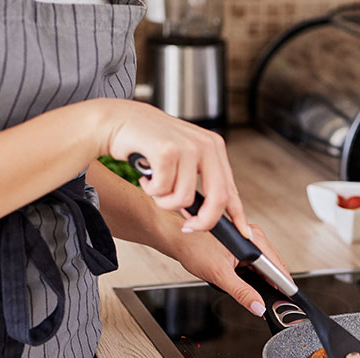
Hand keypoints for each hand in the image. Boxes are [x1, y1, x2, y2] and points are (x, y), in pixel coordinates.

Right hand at [94, 98, 248, 236]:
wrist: (117, 121)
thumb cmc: (149, 143)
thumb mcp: (184, 160)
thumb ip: (199, 183)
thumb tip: (207, 218)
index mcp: (214, 147)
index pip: (231, 189)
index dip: (237, 216)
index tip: (243, 234)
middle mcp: (206, 145)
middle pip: (218, 199)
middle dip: (203, 222)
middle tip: (188, 227)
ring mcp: (187, 147)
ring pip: (184, 199)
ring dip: (164, 202)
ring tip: (155, 186)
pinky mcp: (166, 151)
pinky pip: (163, 190)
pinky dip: (151, 190)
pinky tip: (145, 176)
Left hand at [164, 218, 291, 315]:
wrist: (178, 241)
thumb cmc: (194, 249)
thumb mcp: (220, 275)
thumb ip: (242, 293)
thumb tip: (258, 306)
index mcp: (253, 240)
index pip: (277, 267)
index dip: (284, 286)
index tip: (289, 300)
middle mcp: (254, 237)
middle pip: (274, 268)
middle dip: (273, 286)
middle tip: (275, 303)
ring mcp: (249, 242)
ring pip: (265, 268)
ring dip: (263, 282)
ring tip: (259, 294)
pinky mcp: (243, 247)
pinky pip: (256, 265)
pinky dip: (255, 277)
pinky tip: (248, 284)